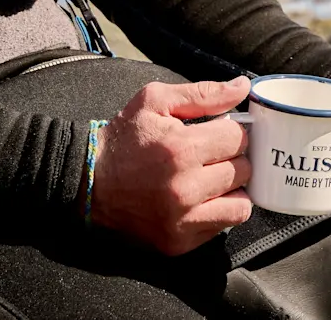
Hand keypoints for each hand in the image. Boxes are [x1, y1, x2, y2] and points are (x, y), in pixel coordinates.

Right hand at [89, 78, 253, 254]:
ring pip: (241, 205)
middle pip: (243, 171)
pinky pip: (221, 227)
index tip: (220, 133)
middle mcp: (184, 189)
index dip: (233, 132)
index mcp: (181, 149)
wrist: (86, 184)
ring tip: (212, 178)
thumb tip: (243, 87)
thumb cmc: (123, 139)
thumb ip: (204, 93)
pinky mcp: (177, 242)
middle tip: (213, 155)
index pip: (239, 139)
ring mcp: (181, 220)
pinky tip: (200, 199)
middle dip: (233, 158)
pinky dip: (218, 212)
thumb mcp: (156, 101)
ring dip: (232, 189)